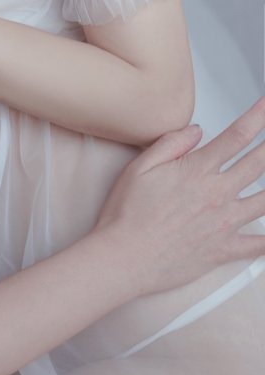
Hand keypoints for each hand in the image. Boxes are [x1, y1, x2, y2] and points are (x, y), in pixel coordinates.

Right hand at [95, 97, 264, 296]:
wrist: (124, 257)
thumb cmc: (126, 216)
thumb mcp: (139, 167)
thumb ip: (170, 144)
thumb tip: (195, 131)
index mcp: (197, 171)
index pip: (237, 136)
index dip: (258, 117)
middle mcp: (217, 195)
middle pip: (259, 164)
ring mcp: (224, 223)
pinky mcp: (224, 249)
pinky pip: (259, 245)